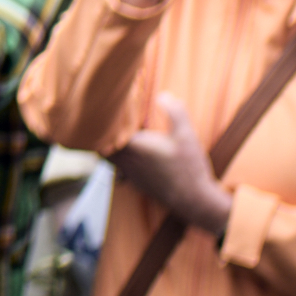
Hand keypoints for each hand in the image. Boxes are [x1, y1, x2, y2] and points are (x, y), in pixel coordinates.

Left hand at [116, 92, 236, 235]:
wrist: (194, 201)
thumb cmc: (189, 168)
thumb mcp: (186, 135)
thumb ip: (175, 111)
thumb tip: (163, 95)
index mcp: (133, 146)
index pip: (104, 131)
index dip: (102, 119)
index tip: (108, 108)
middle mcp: (126, 161)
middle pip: (100, 144)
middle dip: (103, 130)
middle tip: (112, 117)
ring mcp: (129, 173)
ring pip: (109, 156)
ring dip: (112, 144)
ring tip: (123, 131)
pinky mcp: (136, 182)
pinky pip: (118, 167)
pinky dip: (120, 157)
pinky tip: (135, 150)